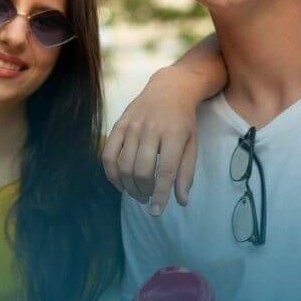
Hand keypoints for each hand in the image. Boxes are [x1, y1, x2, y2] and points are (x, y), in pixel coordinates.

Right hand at [102, 69, 200, 215]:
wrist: (169, 89)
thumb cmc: (183, 121)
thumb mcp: (192, 144)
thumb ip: (186, 174)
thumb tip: (181, 202)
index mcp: (175, 134)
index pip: (166, 170)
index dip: (160, 194)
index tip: (156, 211)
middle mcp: (152, 129)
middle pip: (142, 170)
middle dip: (143, 191)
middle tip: (148, 199)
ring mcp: (132, 126)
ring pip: (124, 165)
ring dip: (129, 186)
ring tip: (138, 194)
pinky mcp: (119, 125)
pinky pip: (108, 155)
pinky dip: (112, 174)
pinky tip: (120, 184)